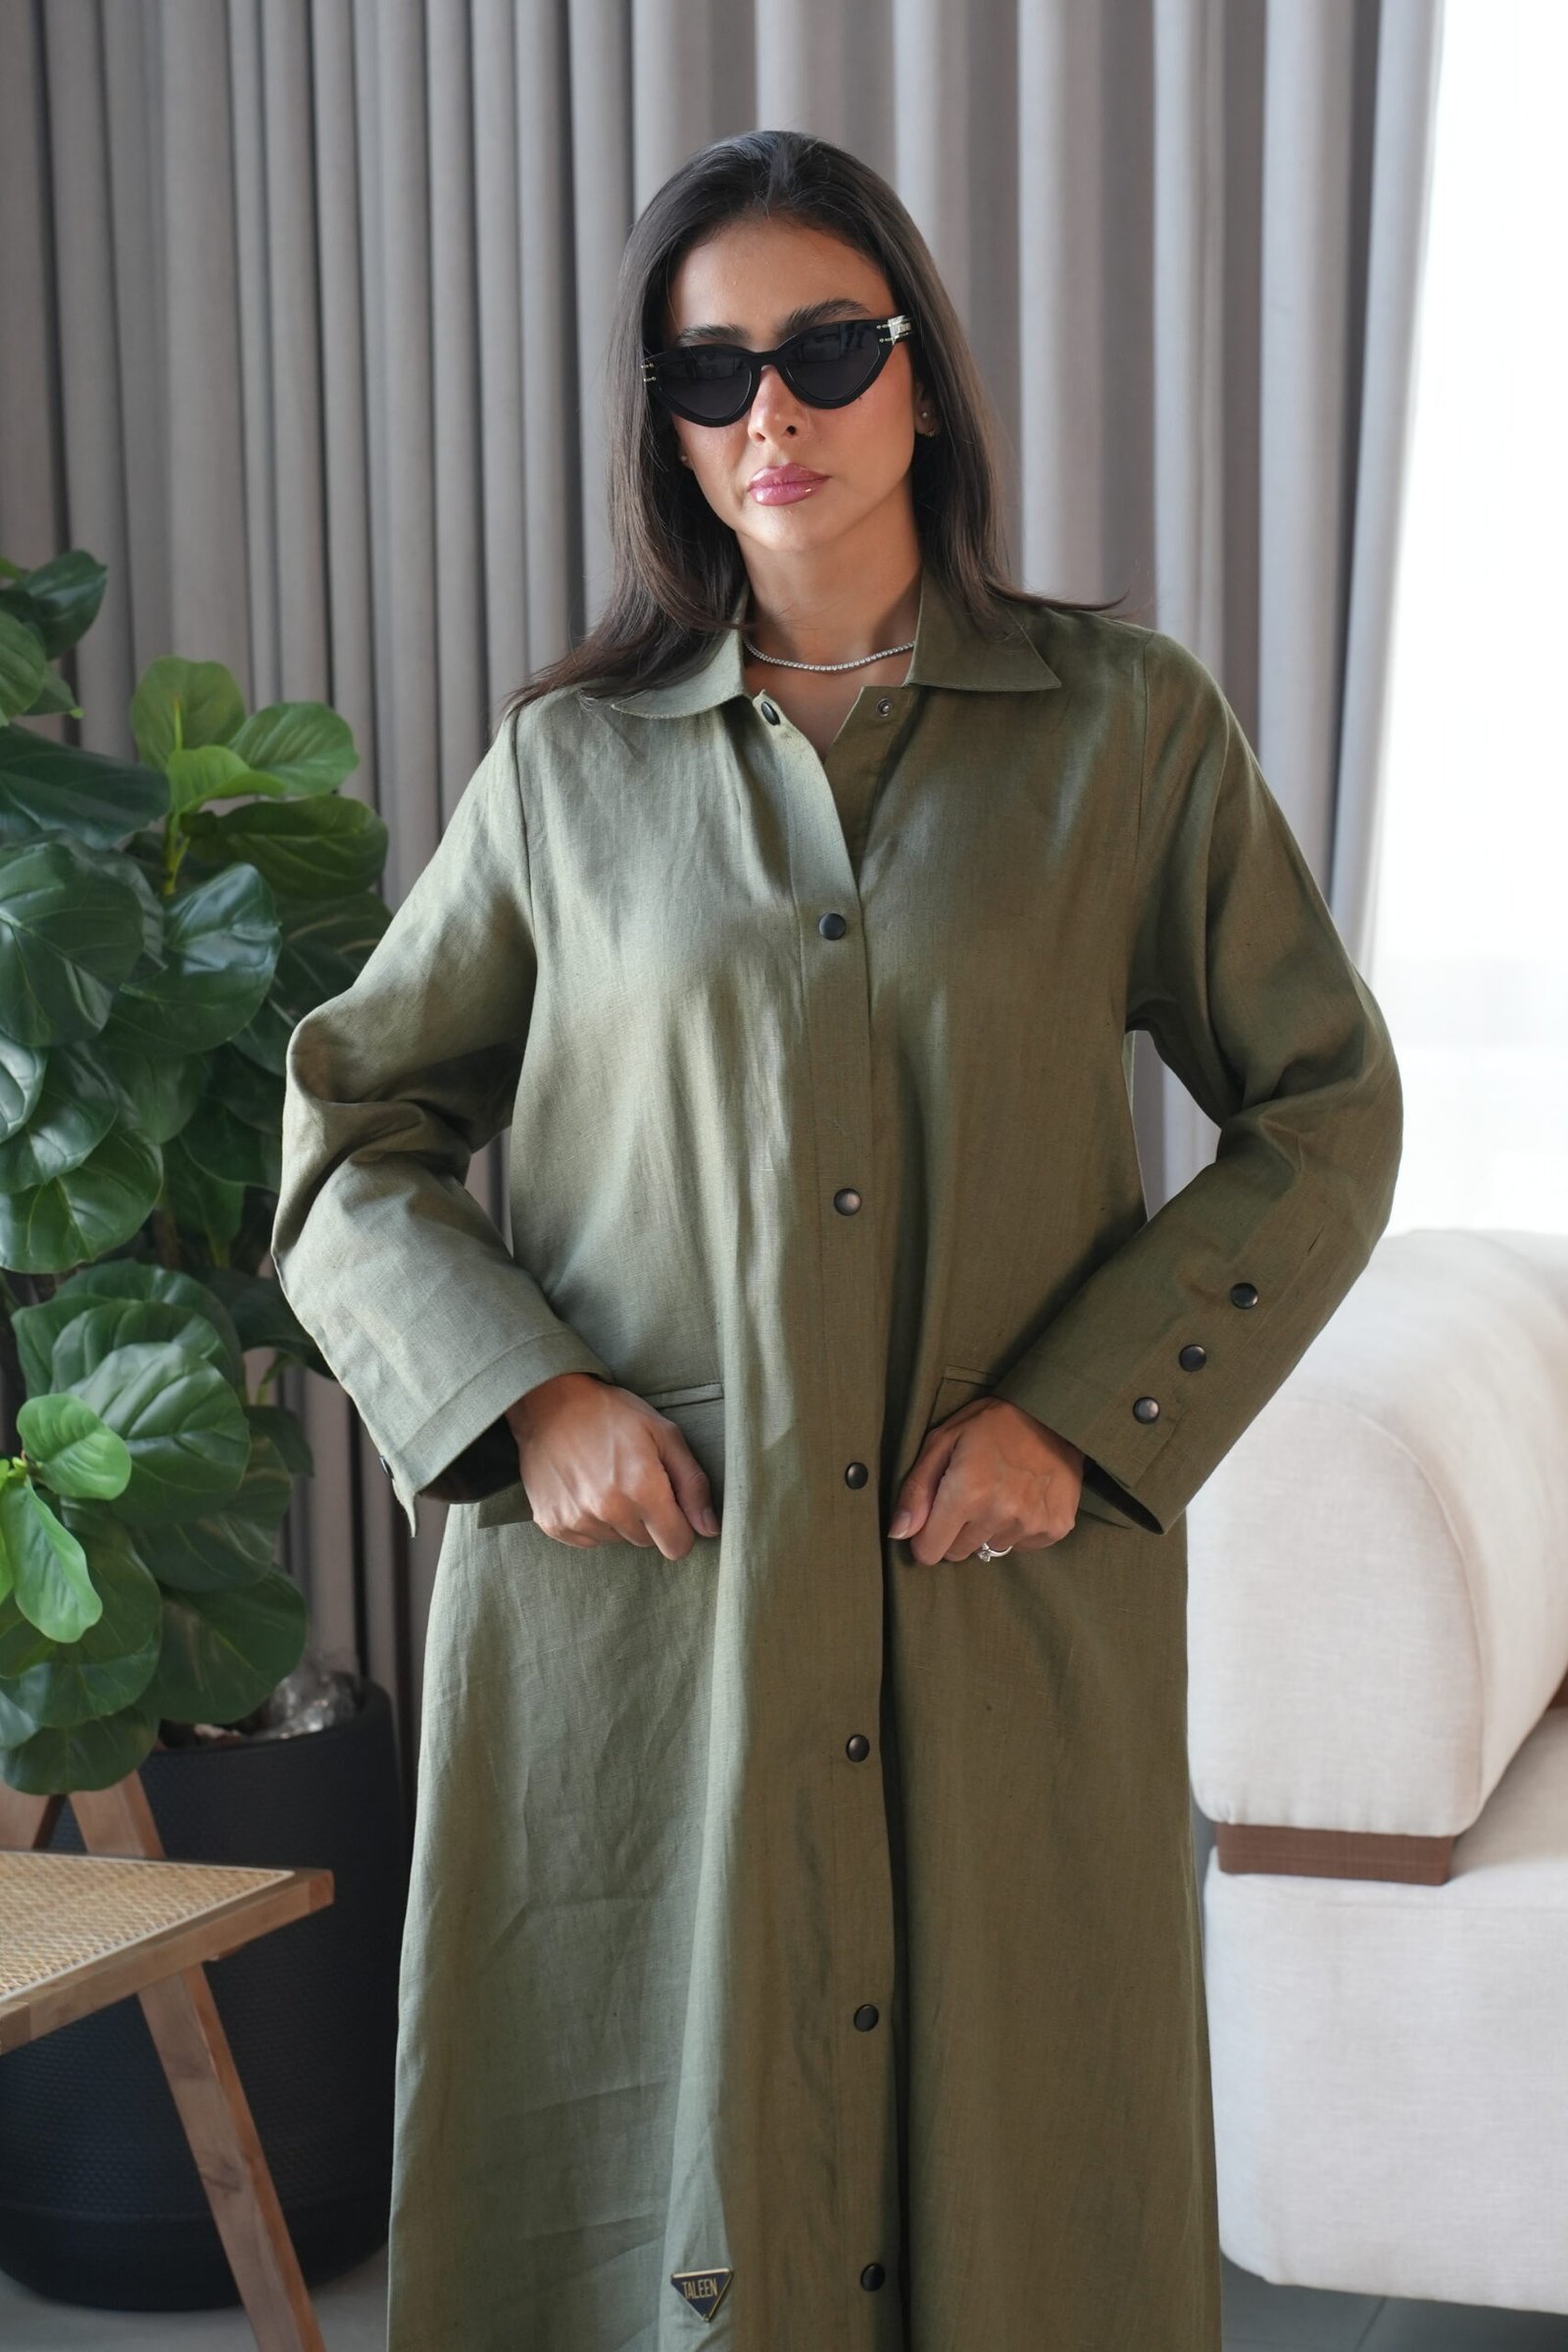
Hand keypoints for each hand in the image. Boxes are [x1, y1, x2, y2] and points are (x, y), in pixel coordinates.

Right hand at [503, 1372, 720, 1556]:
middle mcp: (609, 1510)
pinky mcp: (554, 1524)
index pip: (677, 1545)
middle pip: (647, 1542)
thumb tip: (710, 1528)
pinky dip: (592, 1521)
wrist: (548, 1403)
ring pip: (617, 1540)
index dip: (681, 1527)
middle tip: (634, 1479)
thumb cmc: (612, 1415)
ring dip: (619, 1519)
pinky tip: (586, 1488)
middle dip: (649, 1518)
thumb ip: (693, 1484)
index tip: (671, 1505)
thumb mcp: (664, 1435)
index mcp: (642, 1488)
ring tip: (606, 1479)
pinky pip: (588, 1540)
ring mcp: (578, 1519)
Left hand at [887, 1396, 1083, 1563]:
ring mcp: (1031, 1523)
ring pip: (991, 1549)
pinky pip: (1022, 1546)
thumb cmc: (991, 1423)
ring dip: (988, 1528)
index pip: (930, 1551)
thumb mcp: (942, 1442)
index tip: (934, 1518)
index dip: (925, 1536)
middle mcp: (999, 1513)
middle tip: (970, 1495)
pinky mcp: (1055, 1527)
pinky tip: (1023, 1498)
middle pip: (958, 1553)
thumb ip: (916, 1490)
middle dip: (956, 1531)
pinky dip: (1018, 1528)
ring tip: (1000, 1492)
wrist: (1052, 1413)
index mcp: (967, 1492)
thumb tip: (899, 1532)